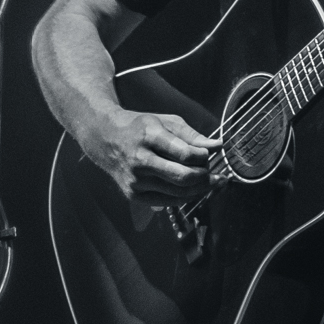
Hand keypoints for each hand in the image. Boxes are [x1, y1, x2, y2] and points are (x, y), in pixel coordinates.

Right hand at [85, 106, 215, 201]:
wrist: (106, 139)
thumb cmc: (141, 128)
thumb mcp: (166, 122)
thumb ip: (192, 135)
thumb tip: (218, 146)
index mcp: (149, 136)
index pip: (185, 154)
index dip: (203, 157)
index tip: (207, 154)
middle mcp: (140, 160)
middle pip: (183, 177)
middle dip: (205, 176)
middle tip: (214, 172)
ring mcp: (135, 181)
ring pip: (178, 192)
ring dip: (199, 188)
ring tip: (209, 181)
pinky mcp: (134, 195)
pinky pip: (168, 201)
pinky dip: (185, 197)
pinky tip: (194, 189)